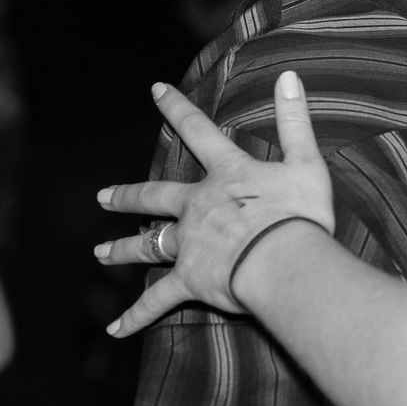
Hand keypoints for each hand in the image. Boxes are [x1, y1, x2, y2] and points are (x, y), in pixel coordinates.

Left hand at [95, 70, 335, 334]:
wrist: (285, 261)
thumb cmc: (300, 213)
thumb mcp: (306, 162)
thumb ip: (295, 120)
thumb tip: (289, 76)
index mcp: (227, 176)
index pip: (198, 132)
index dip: (177, 108)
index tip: (155, 90)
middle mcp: (198, 206)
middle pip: (154, 197)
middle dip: (127, 196)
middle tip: (101, 197)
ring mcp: (188, 244)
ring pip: (147, 245)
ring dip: (122, 249)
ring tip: (100, 253)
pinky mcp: (189, 280)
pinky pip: (156, 302)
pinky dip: (135, 316)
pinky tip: (114, 329)